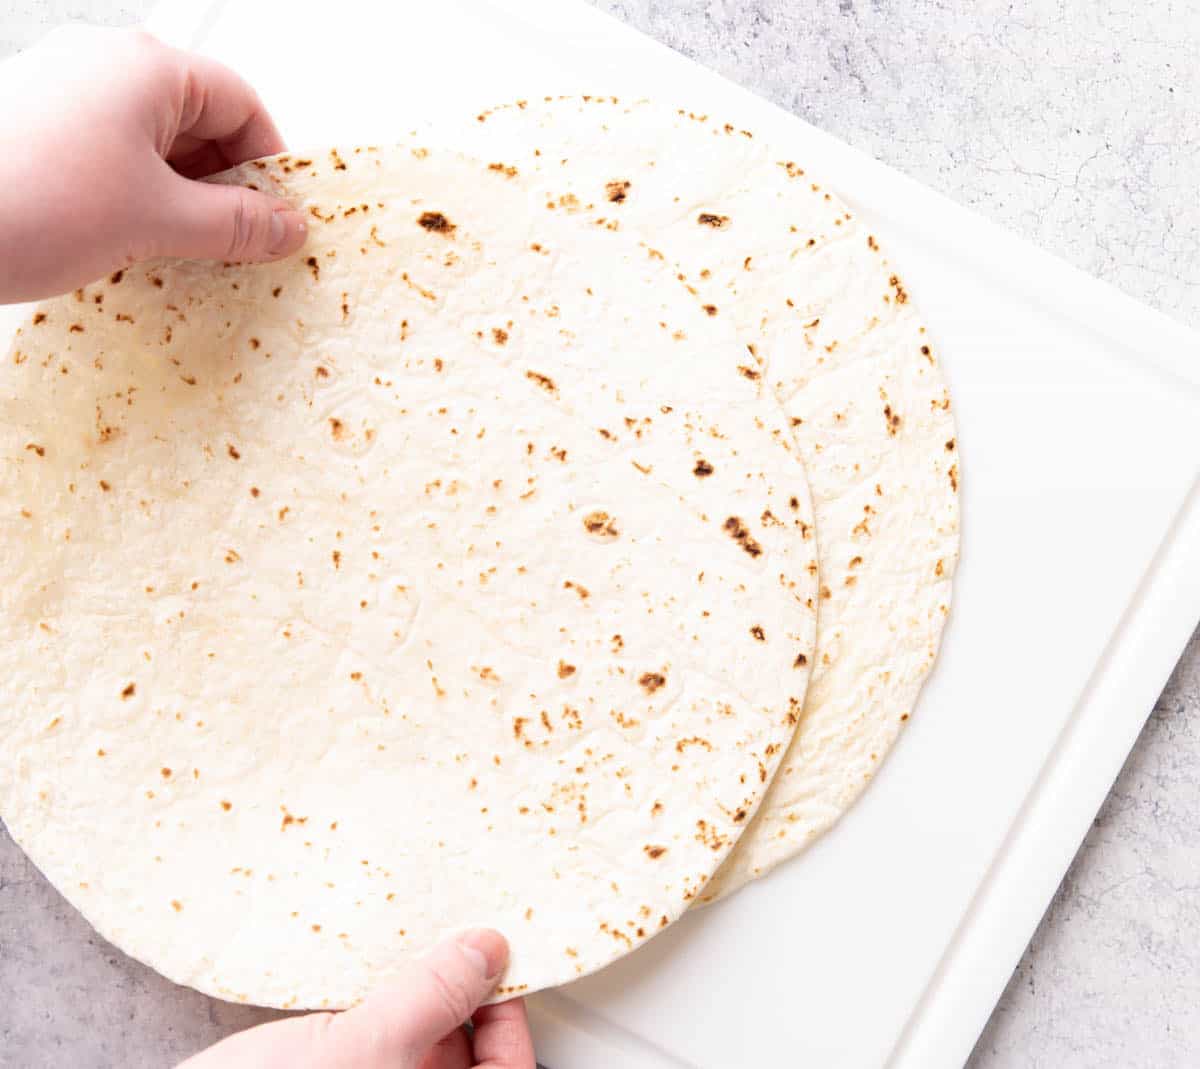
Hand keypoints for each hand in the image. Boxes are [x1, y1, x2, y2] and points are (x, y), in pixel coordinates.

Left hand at [0, 25, 307, 303]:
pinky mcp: (37, 128)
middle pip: (199, 121)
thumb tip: (289, 228)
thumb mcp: (157, 222)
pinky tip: (134, 244)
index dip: (269, 165)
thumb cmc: (34, 205)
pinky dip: (136, 198)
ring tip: (183, 252)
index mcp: (146, 68)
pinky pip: (112, 156)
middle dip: (224, 186)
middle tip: (237, 246)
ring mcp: (65, 94)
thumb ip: (236, 224)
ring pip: (155, 144)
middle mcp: (105, 66)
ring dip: (181, 198)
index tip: (278, 220)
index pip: (242, 105)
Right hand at [178, 929, 534, 1068]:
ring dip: (412, 999)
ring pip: (412, 1049)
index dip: (508, 1021)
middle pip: (461, 1061)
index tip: (495, 968)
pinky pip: (367, 1044)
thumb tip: (486, 952)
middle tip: (450, 945)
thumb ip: (432, 999)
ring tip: (405, 951)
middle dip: (459, 1002)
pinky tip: (358, 972)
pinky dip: (370, 1006)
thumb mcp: (364, 1051)